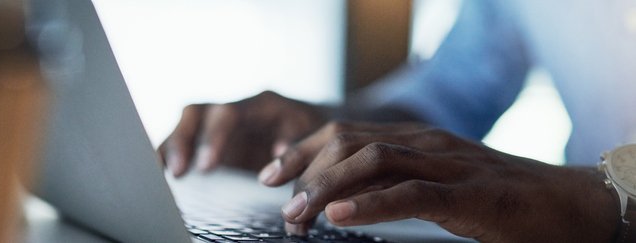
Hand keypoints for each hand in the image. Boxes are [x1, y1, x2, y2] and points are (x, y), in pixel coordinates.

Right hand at [159, 91, 327, 176]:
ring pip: (185, 125)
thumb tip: (278, 154)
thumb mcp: (314, 135)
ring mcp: (219, 125)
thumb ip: (297, 144)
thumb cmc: (315, 131)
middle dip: (185, 140)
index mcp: (260, 105)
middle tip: (181, 171)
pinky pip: (183, 142)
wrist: (315, 127)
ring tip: (165, 174)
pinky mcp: (210, 141)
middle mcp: (234, 110)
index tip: (206, 166)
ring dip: (172, 147)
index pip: (229, 113)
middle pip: (198, 113)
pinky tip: (158, 173)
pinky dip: (168, 154)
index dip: (214, 137)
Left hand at [260, 121, 619, 241]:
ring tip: (298, 214)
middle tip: (279, 202)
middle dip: (305, 171)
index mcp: (413, 139)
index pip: (343, 133)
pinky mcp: (469, 193)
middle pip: (348, 143)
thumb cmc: (493, 197)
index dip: (302, 150)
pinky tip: (341, 215)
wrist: (563, 203)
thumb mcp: (432, 184)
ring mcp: (447, 163)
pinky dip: (371, 204)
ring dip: (328, 188)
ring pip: (373, 163)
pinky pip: (412, 194)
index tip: (270, 173)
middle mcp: (424, 143)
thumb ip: (389, 183)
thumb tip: (339, 197)